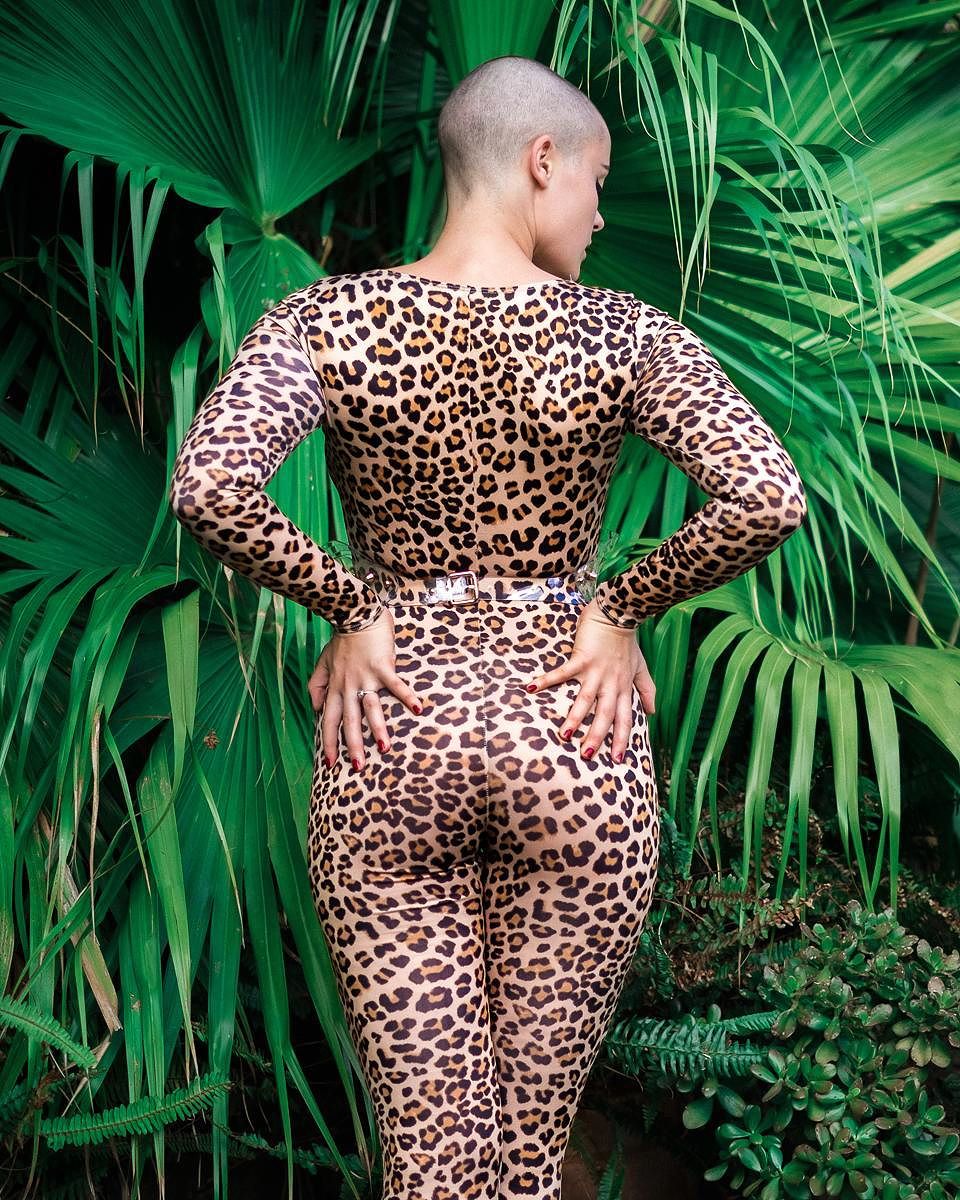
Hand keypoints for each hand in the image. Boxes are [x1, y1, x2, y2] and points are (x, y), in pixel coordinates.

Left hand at [307, 608, 422, 770]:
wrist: (354, 614)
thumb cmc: (341, 639)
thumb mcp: (322, 662)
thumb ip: (316, 684)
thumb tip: (314, 708)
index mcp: (335, 687)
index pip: (328, 720)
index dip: (329, 742)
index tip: (330, 763)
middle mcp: (348, 686)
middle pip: (349, 720)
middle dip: (352, 745)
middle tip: (358, 767)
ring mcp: (366, 677)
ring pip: (370, 707)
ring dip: (377, 728)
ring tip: (385, 748)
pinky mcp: (382, 666)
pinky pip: (395, 684)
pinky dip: (406, 696)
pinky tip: (418, 709)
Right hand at [527, 597, 655, 763]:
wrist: (619, 614)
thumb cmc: (627, 642)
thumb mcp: (641, 668)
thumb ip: (647, 690)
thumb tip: (653, 712)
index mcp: (623, 688)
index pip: (624, 719)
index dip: (621, 739)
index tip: (617, 760)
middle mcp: (611, 683)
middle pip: (605, 714)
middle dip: (597, 736)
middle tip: (587, 755)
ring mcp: (595, 671)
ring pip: (586, 699)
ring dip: (575, 717)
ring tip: (565, 735)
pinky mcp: (582, 658)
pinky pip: (563, 672)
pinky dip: (548, 680)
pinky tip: (532, 688)